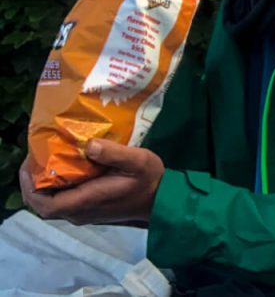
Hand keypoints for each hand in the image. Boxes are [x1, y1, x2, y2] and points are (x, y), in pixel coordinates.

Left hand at [20, 139, 163, 224]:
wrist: (162, 199)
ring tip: (47, 158)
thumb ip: (114, 153)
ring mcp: (83, 213)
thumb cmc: (149, 180)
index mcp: (86, 202)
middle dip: (33, 182)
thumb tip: (89, 145)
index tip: (29, 163)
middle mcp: (79, 212)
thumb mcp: (138, 160)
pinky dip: (56, 187)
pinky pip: (62, 201)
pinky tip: (64, 168)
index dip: (29, 186)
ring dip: (44, 184)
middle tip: (36, 156)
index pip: (44, 204)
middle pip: (43, 204)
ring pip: (52, 203)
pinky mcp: (89, 209)